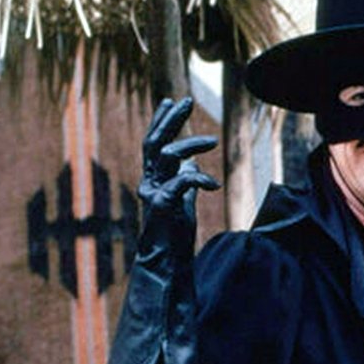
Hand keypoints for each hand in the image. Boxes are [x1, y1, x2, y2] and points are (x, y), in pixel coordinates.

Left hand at [105, 96, 218, 363]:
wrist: (144, 329)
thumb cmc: (162, 336)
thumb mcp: (174, 347)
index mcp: (159, 247)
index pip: (164, 208)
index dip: (181, 190)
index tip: (203, 182)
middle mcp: (153, 225)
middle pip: (153, 172)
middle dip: (167, 143)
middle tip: (182, 113)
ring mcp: (154, 215)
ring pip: (154, 163)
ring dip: (168, 132)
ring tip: (181, 102)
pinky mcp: (161, 212)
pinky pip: (163, 170)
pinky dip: (171, 144)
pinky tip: (180, 122)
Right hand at [137, 97, 219, 257]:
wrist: (168, 263)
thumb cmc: (174, 235)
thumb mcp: (183, 203)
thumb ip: (184, 183)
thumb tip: (190, 165)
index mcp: (154, 179)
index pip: (154, 143)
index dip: (161, 121)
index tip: (170, 102)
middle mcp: (149, 183)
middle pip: (155, 142)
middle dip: (170, 119)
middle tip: (187, 100)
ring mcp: (154, 193)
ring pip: (166, 155)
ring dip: (190, 144)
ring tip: (213, 141)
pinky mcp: (162, 206)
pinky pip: (180, 182)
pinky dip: (199, 178)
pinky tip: (213, 185)